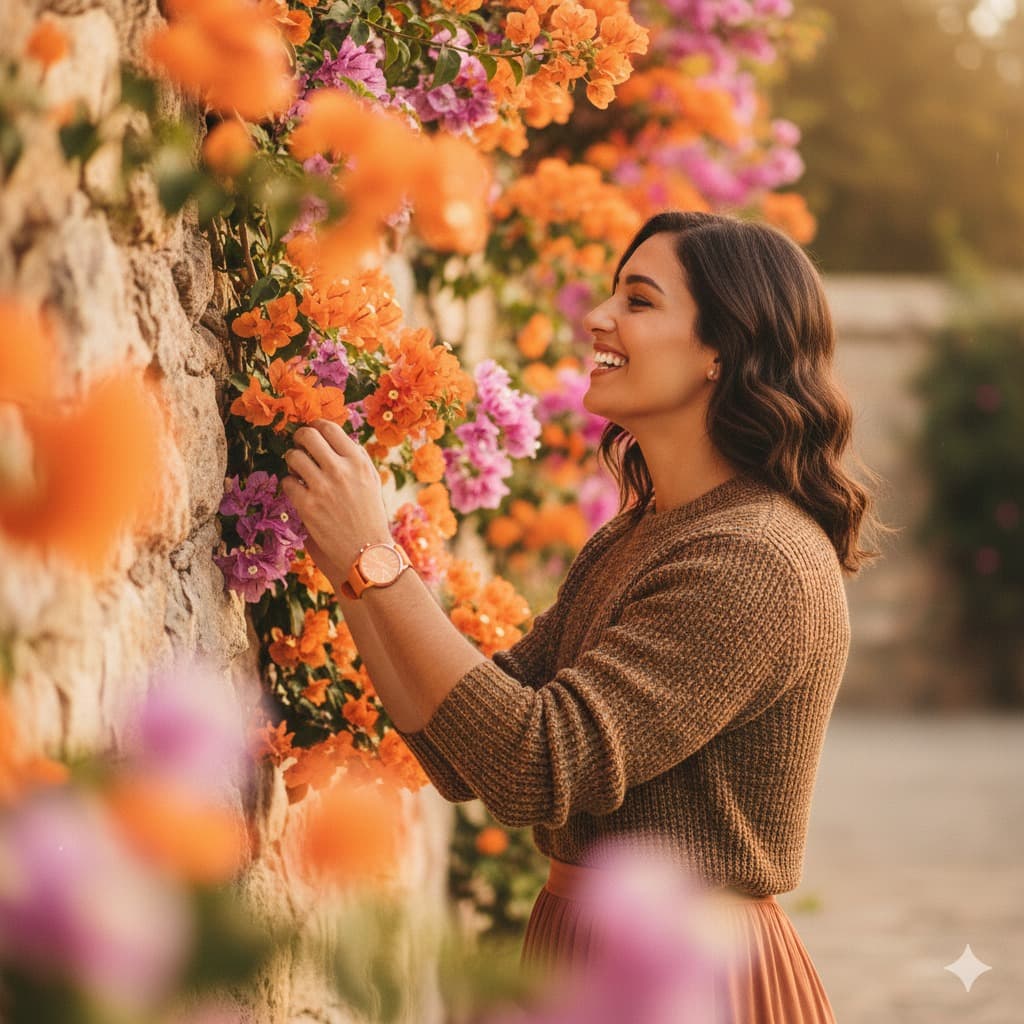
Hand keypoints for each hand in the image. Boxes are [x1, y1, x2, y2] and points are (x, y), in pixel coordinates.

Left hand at [280, 420, 392, 578]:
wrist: (366, 551)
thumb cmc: (369, 514)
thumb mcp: (371, 480)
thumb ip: (355, 456)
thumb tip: (334, 437)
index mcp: (358, 461)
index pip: (329, 428)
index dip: (316, 426)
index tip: (311, 433)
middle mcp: (340, 470)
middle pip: (307, 436)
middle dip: (299, 438)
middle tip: (299, 447)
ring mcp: (322, 488)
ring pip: (293, 457)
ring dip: (292, 461)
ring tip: (298, 471)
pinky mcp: (308, 506)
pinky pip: (287, 482)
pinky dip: (290, 484)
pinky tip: (300, 492)